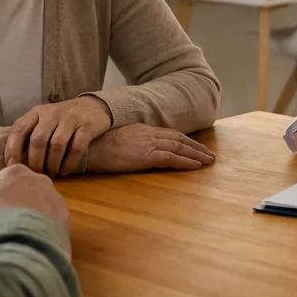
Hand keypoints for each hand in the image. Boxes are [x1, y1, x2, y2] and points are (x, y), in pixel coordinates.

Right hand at [0, 164, 71, 240]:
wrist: (21, 244)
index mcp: (15, 173)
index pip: (8, 176)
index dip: (1, 192)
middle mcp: (39, 180)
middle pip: (28, 188)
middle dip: (21, 200)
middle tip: (9, 221)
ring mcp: (55, 197)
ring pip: (44, 203)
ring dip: (36, 213)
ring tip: (23, 233)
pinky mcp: (66, 216)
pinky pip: (55, 220)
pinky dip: (47, 227)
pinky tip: (37, 240)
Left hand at [5, 96, 113, 175]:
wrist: (94, 106)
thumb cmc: (63, 119)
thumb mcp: (44, 120)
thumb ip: (31, 134)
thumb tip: (14, 163)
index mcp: (37, 112)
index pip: (19, 129)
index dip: (12, 149)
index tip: (11, 166)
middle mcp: (52, 114)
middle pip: (38, 140)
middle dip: (35, 162)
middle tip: (36, 174)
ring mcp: (70, 119)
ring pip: (57, 145)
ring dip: (52, 164)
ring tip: (52, 173)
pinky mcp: (87, 126)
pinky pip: (76, 148)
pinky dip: (69, 163)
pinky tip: (65, 171)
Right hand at [83, 124, 214, 173]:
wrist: (86, 148)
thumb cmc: (96, 147)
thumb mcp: (117, 141)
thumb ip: (131, 143)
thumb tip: (137, 150)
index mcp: (141, 130)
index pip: (169, 134)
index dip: (185, 141)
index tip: (196, 147)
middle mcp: (147, 134)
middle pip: (178, 138)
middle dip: (196, 147)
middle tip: (209, 155)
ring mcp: (147, 144)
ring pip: (178, 147)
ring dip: (196, 154)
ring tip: (208, 161)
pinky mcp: (144, 156)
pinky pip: (170, 158)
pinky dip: (185, 161)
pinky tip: (195, 166)